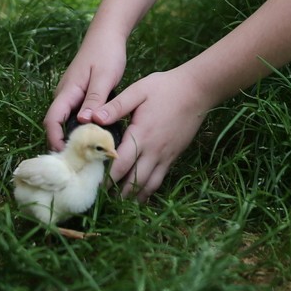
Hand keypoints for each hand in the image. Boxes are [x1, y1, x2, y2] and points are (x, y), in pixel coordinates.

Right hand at [42, 32, 126, 150]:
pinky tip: (95, 135)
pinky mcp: (79, 95)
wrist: (108, 34)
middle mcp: (65, 95)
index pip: (52, 119)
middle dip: (64, 142)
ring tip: (88, 153)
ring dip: (74, 135)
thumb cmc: (106, 53)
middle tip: (80, 160)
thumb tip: (84, 121)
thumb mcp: (104, 77)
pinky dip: (82, 127)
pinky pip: (75, 115)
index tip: (66, 155)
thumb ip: (95, 99)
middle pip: (57, 124)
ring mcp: (71, 95)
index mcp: (68, 91)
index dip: (55, 139)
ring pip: (67, 120)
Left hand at [89, 67, 210, 200]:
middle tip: (103, 200)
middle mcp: (154, 150)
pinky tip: (140, 193)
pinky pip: (160, 179)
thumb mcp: (138, 91)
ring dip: (134, 195)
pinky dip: (149, 190)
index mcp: (141, 135)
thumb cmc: (164, 88)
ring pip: (149, 184)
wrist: (197, 91)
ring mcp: (166, 155)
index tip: (94, 185)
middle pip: (134, 180)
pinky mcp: (174, 156)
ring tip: (120, 203)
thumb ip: (116, 106)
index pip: (121, 164)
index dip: (107, 178)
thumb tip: (93, 118)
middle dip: (118, 193)